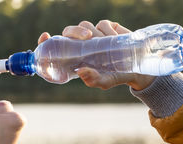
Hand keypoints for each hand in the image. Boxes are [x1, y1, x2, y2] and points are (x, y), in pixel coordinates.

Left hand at [38, 20, 155, 89]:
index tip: (45, 37)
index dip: (46, 41)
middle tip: (87, 38)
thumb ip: (93, 79)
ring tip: (107, 45)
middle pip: (69, 31)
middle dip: (75, 31)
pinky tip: (116, 39)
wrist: (137, 66)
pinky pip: (103, 23)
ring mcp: (93, 35)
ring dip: (95, 34)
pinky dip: (108, 30)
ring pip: (85, 25)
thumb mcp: (104, 81)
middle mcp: (80, 45)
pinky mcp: (106, 27)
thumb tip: (81, 71)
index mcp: (74, 57)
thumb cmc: (115, 76)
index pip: (54, 46)